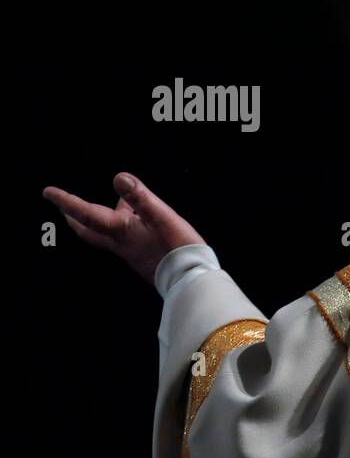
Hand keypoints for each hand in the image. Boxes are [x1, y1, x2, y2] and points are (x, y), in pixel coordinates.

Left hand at [43, 173, 204, 282]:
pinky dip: (123, 224)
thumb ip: (140, 198)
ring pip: (108, 233)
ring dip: (99, 218)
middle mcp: (121, 244)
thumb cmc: (178, 249)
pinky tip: (138, 220)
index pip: (87, 214)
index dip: (67, 202)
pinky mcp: (145, 257)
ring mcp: (132, 252)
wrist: (192, 279)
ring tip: (109, 202)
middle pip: (89, 231)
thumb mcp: (162, 217)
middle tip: (62, 207)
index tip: (48, 192)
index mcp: (121, 232)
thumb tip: (119, 178)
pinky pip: (127, 237)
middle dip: (74, 217)